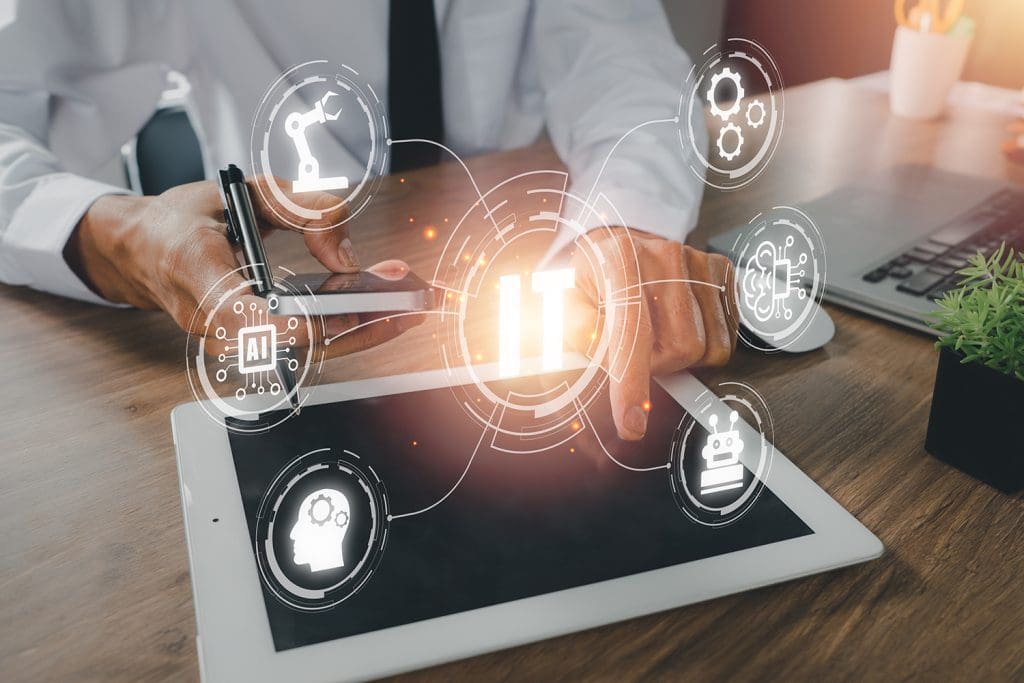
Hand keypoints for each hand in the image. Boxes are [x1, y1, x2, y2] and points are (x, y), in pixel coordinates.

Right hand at [64, 177, 419, 355]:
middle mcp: (213, 322)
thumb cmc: (186, 220)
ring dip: (367, 327)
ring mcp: (232, 343)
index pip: (254, 317)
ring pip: (310, 348)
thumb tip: (346, 254)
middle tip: (417, 298)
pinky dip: (349, 327)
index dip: (310, 317)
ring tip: (415, 304)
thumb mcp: (241, 192)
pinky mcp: (251, 348)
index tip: (362, 298)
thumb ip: (300, 209)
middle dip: (367, 320)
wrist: (144, 253)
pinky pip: (306, 344)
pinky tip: (386, 311)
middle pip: (300, 340)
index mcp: (198, 274)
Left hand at [568, 227, 736, 440]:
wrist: (620, 241)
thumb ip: (576, 332)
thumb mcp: (564, 300)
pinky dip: (704, 343)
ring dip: (682, 357)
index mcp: (618, 260)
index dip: (632, 382)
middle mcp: (664, 255)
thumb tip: (606, 363)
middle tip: (637, 352)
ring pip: (710, 346)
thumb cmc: (592, 278)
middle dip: (658, 366)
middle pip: (680, 348)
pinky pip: (727, 334)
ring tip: (657, 335)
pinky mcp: (720, 271)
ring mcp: (697, 261)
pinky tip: (678, 325)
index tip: (632, 423)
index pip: (631, 332)